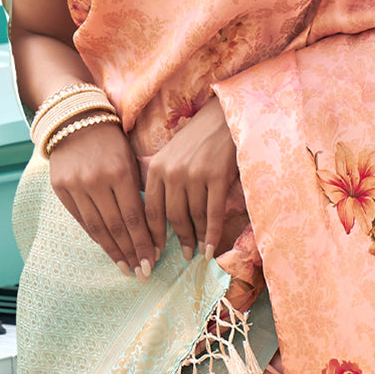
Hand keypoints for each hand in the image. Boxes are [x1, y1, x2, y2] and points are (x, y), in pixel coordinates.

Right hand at [47, 121, 158, 277]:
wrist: (75, 119)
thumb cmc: (113, 140)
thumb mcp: (131, 158)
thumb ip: (139, 189)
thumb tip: (150, 226)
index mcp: (120, 172)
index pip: (134, 217)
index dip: (144, 242)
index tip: (154, 260)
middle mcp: (96, 181)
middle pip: (116, 227)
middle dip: (132, 253)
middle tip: (143, 273)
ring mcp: (76, 186)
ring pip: (97, 228)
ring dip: (113, 251)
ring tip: (126, 268)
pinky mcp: (60, 189)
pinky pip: (81, 220)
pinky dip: (96, 237)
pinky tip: (108, 249)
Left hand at [144, 96, 238, 262]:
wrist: (223, 117)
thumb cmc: (197, 139)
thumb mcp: (170, 156)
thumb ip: (162, 181)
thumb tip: (158, 218)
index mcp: (156, 168)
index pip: (150, 211)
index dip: (152, 237)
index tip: (154, 254)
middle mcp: (172, 172)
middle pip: (172, 217)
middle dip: (177, 240)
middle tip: (182, 256)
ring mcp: (195, 174)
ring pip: (193, 217)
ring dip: (196, 238)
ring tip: (197, 252)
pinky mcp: (217, 176)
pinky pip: (213, 213)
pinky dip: (211, 234)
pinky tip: (210, 248)